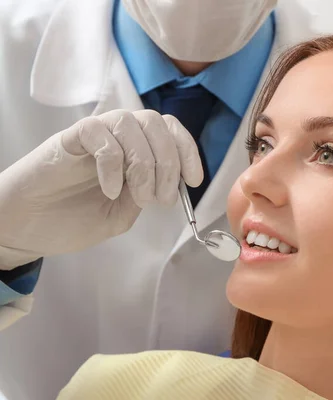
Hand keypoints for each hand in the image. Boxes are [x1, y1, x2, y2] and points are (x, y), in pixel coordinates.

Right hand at [0, 110, 202, 267]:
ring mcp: (93, 135)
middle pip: (156, 124)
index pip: (170, 132)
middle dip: (169, 163)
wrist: (25, 229)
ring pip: (131, 123)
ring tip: (139, 197)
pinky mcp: (69, 139)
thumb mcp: (119, 216)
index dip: (188, 151)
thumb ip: (142, 197)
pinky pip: (98, 133)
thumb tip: (167, 184)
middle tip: (161, 199)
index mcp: (134, 151)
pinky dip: (113, 162)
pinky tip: (110, 189)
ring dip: (144, 163)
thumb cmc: (70, 220)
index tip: (194, 180)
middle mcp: (117, 136)